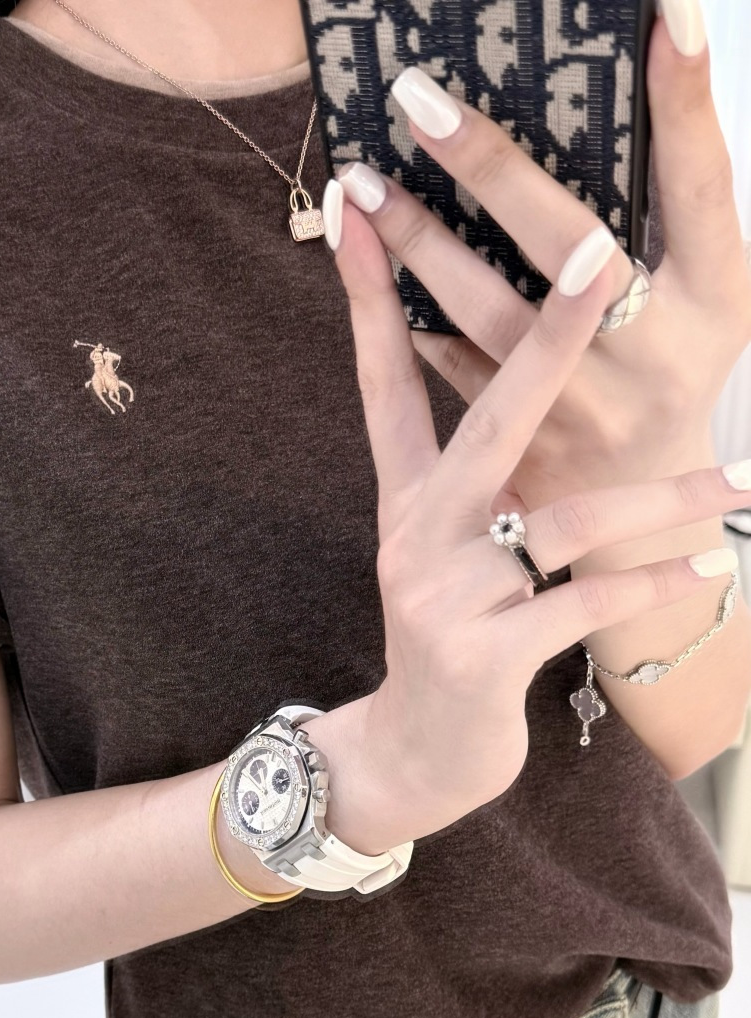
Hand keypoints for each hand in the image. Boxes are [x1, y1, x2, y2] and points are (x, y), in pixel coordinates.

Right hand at [306, 202, 741, 850]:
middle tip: (600, 254)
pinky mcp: (483, 656)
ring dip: (660, 504)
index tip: (360, 207)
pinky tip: (707, 568)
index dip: (372, 296)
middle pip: (487, 419)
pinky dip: (650, 584)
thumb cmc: (450, 635)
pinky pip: (582, 605)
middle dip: (546, 336)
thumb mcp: (440, 548)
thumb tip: (519, 386)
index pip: (385, 381)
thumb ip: (469, 475)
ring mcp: (447, 595)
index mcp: (409, 498)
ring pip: (563, 522)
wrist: (412, 753)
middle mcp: (419, 534)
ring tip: (736, 489)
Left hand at [324, 8, 750, 519]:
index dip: (685, 101)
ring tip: (361, 186)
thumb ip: (667, 221)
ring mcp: (584, 410)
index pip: (701, 183)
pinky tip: (366, 273)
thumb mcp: (703, 298)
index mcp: (716, 300)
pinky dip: (410, 321)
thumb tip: (628, 94)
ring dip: (419, 244)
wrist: (646, 527)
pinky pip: (453, 371)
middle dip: (491, 167)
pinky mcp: (525, 450)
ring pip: (489, 312)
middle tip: (417, 102)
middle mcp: (653, 354)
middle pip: (571, 245)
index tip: (664, 13)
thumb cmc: (672, 377)